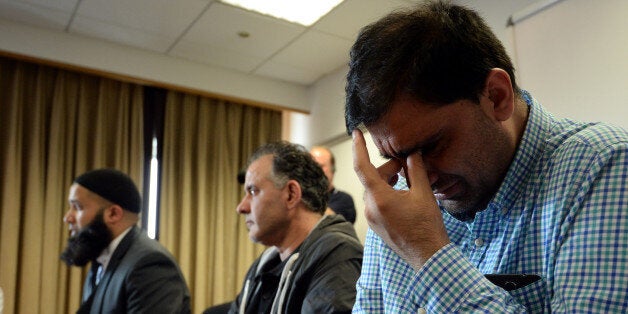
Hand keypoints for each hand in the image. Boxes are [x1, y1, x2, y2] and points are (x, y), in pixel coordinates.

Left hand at [352, 129, 449, 268]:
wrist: (428, 255)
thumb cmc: (427, 226)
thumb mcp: (423, 193)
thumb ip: (416, 170)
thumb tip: (412, 152)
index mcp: (379, 198)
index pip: (362, 166)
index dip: (358, 147)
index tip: (356, 133)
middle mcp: (370, 208)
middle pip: (373, 178)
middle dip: (389, 168)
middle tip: (408, 165)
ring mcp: (372, 218)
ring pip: (375, 190)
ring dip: (389, 181)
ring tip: (408, 179)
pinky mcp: (376, 225)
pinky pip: (377, 202)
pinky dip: (388, 193)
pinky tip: (404, 193)